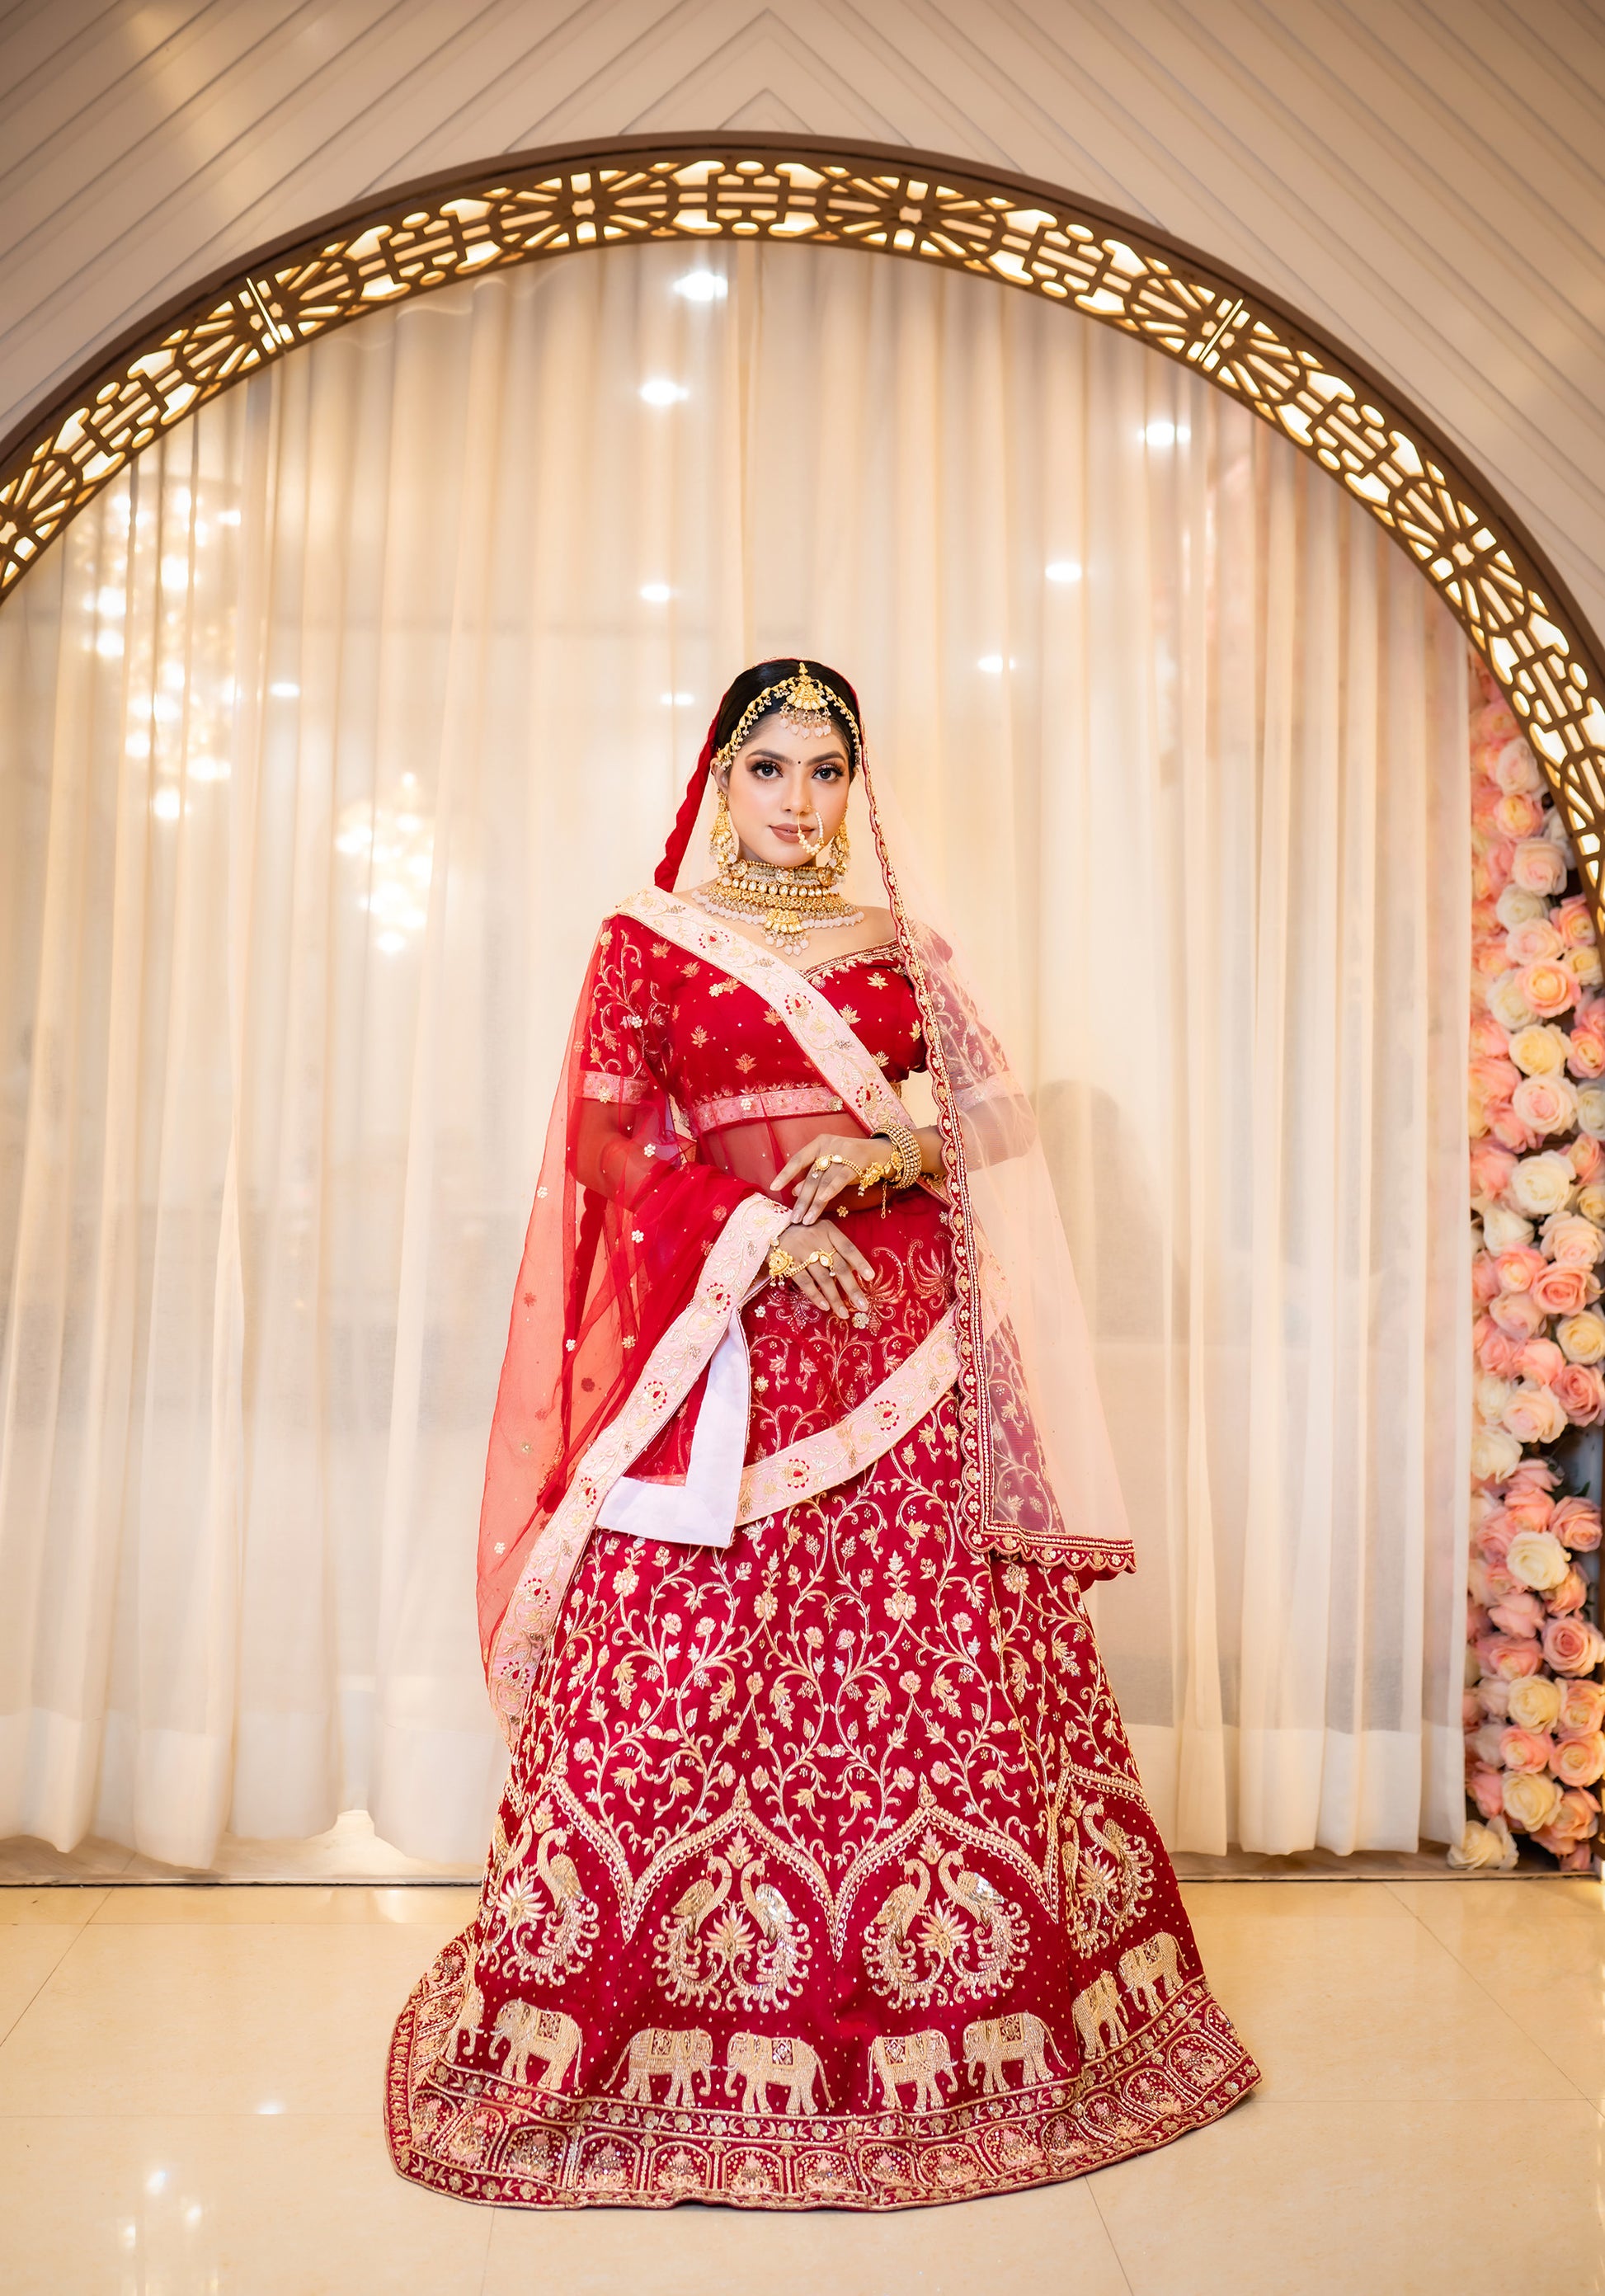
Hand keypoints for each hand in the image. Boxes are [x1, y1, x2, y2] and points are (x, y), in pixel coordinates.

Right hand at [768, 1219, 873, 1318]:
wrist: (772, 1227)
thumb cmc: (803, 1231)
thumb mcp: (821, 1230)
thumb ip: (836, 1245)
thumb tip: (854, 1270)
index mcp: (828, 1230)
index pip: (848, 1248)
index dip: (860, 1262)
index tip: (871, 1277)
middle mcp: (817, 1240)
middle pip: (838, 1267)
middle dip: (852, 1288)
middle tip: (863, 1306)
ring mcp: (802, 1252)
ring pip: (823, 1278)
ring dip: (835, 1298)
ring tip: (844, 1314)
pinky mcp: (788, 1262)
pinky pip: (805, 1282)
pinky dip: (815, 1295)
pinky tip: (824, 1306)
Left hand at [771, 1133, 891, 1224]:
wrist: (881, 1152)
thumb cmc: (852, 1161)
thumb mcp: (831, 1166)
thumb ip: (813, 1177)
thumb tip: (793, 1190)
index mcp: (819, 1143)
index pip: (798, 1159)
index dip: (785, 1174)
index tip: (773, 1187)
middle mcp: (829, 1146)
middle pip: (811, 1176)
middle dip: (802, 1199)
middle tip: (794, 1218)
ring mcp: (842, 1152)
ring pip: (823, 1182)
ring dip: (814, 1203)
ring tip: (807, 1220)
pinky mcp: (855, 1162)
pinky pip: (839, 1179)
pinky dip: (829, 1191)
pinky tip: (821, 1202)